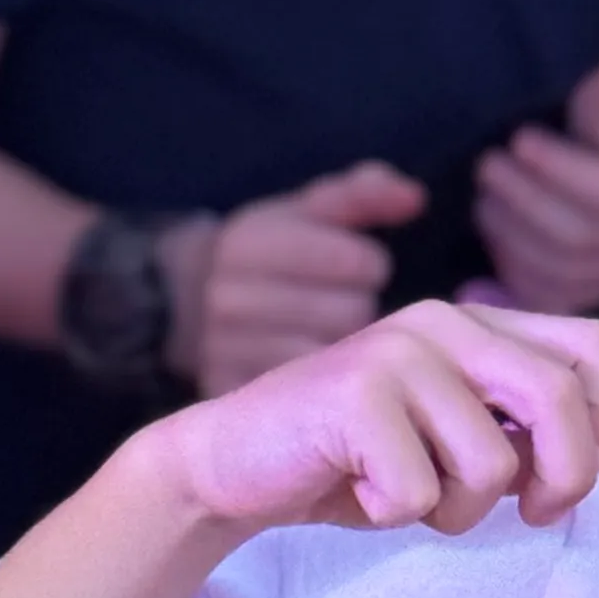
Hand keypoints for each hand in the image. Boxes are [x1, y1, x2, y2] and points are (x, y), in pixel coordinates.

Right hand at [153, 300, 598, 543]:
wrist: (235, 465)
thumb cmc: (359, 462)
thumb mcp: (458, 440)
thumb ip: (522, 429)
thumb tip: (598, 449)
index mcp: (481, 325)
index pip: (596, 349)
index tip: (571, 473)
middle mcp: (445, 322)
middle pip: (560, 401)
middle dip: (563, 478)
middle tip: (531, 513)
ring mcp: (397, 351)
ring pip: (491, 463)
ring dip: (459, 511)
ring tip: (407, 494)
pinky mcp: (352, 394)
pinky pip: (419, 491)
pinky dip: (395, 514)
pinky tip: (358, 491)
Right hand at [167, 162, 426, 396]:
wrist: (184, 305)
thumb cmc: (270, 254)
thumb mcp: (305, 211)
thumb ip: (362, 195)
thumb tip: (415, 197)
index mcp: (250, 243)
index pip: (358, 263)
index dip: (369, 264)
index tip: (355, 267)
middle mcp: (231, 299)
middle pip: (352, 314)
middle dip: (358, 307)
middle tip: (339, 305)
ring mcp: (226, 353)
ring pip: (336, 362)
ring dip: (348, 352)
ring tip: (327, 337)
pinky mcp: (232, 397)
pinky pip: (311, 403)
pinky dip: (326, 390)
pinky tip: (318, 376)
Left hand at [472, 46, 598, 312]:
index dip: (555, 170)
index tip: (518, 140)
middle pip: (575, 238)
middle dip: (522, 202)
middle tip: (487, 167)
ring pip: (555, 271)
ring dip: (508, 233)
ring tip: (485, 199)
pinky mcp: (589, 299)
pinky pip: (543, 298)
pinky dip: (510, 268)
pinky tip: (495, 234)